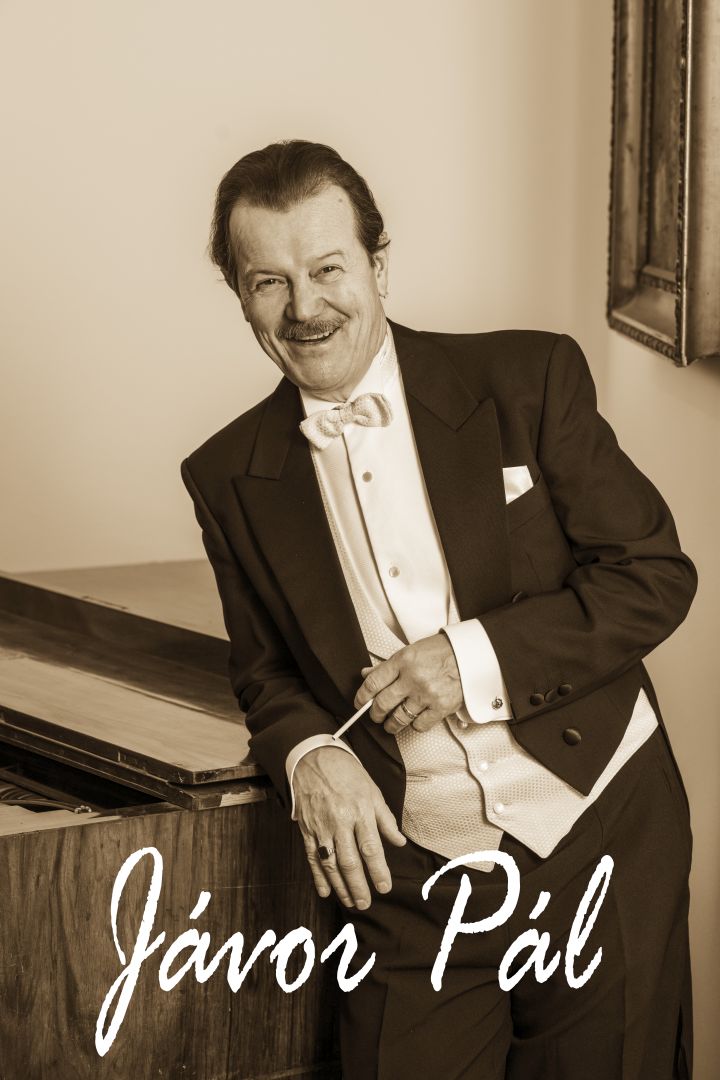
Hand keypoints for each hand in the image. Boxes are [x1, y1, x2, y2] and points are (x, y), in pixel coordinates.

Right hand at [293, 745, 405, 909]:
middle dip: (358, 885)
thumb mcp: (372, 791)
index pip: (371, 848)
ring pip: (330, 863)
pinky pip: (312, 857)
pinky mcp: (307, 829)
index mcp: (359, 812)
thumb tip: (399, 842)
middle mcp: (339, 822)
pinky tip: (325, 891)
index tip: (384, 887)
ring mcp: (321, 827)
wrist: (313, 758)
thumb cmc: (347, 773)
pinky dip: (318, 876)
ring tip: (350, 902)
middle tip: (365, 903)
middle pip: (350, 861)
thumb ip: (385, 819)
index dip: (378, 871)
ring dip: (340, 885)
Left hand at [354, 633, 462, 734]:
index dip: (361, 696)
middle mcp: (413, 678)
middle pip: (382, 704)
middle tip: (375, 715)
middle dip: (374, 714)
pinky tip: (414, 720)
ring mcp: (427, 694)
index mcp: (403, 661)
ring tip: (390, 724)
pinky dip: (414, 725)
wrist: (470, 656)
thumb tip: (366, 674)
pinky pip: (419, 725)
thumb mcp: (411, 651)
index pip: (373, 683)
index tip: (359, 703)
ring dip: (391, 724)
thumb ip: (388, 665)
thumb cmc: (440, 652)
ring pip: (399, 718)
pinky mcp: (441, 707)